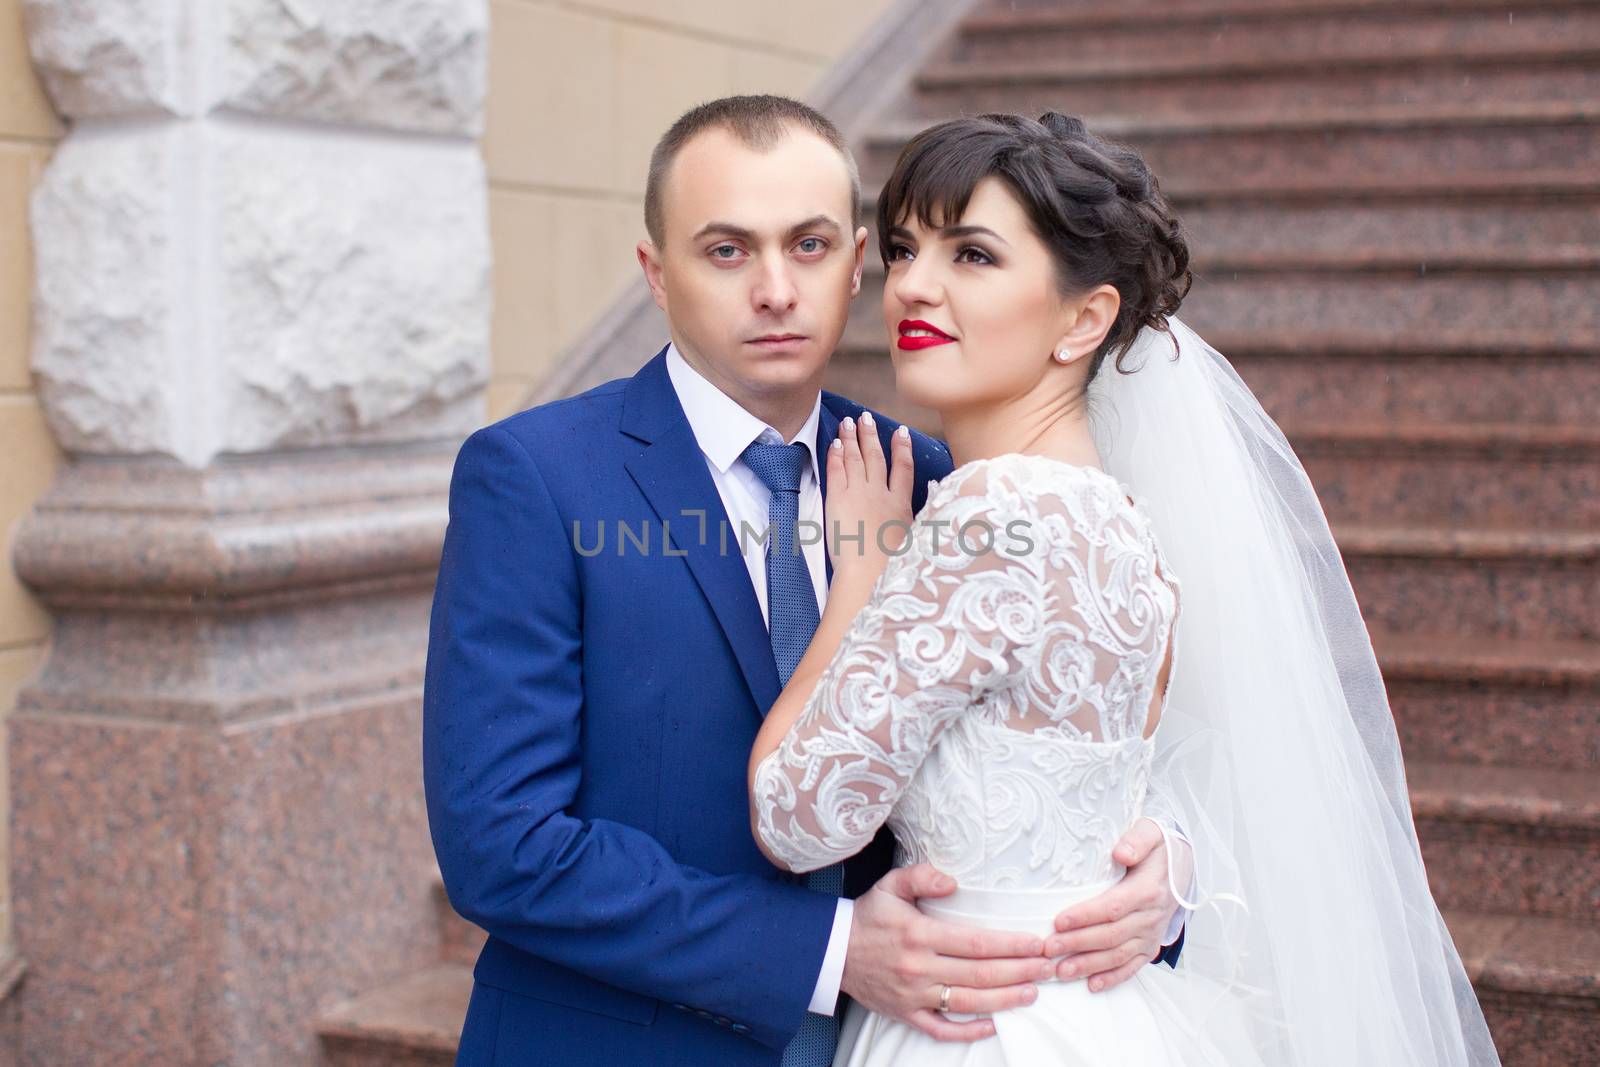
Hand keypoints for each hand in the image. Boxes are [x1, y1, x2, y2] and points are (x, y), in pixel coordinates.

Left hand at [825, 412, 912, 578]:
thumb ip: (917, 521)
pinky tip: (835, 442)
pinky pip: (837, 470)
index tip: (901, 432)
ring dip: (852, 437)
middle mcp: (881, 494)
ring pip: (856, 458)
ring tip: (849, 421)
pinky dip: (836, 454)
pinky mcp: (838, 500)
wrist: (869, 574)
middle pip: (876, 457)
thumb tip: (931, 510)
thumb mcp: (915, 541)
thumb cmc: (891, 567)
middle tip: (866, 417)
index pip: (903, 468)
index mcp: (901, 505)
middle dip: (871, 434)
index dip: (902, 448)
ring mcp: (859, 494)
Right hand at [841, 864, 1051, 1042]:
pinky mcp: (905, 1013)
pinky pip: (940, 1029)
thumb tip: (953, 882)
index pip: (976, 943)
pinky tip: (992, 1025)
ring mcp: (913, 995)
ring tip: (1032, 993)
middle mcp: (919, 968)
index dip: (1010, 946)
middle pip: (980, 975)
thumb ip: (921, 877)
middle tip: (1048, 968)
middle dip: (1019, 972)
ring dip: (1004, 1000)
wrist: (831, 951)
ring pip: (967, 1003)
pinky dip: (967, 1031)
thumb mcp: (890, 886)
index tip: (1036, 944)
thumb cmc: (868, 916)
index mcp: (919, 934)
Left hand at [1043, 818, 1191, 992]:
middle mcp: (1151, 916)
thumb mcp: (1151, 833)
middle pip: (1111, 935)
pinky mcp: (1150, 945)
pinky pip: (1133, 966)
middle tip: (1049, 949)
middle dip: (1078, 944)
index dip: (1085, 916)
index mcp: (1148, 889)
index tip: (1058, 921)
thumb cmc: (1158, 849)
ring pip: (1118, 955)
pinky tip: (1092, 985)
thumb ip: (1137, 840)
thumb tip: (1121, 852)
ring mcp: (1151, 934)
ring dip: (1089, 965)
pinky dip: (1113, 978)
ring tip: (1062, 971)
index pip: (1113, 907)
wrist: (1182, 867)